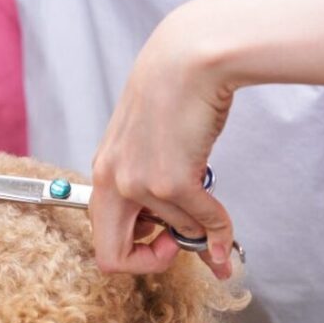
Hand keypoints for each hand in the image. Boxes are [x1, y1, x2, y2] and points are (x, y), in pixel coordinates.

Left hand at [90, 1, 236, 278]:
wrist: (189, 59)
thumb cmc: (173, 96)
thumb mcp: (150, 147)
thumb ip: (159, 190)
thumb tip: (192, 238)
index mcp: (103, 173)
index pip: (100, 240)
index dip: (132, 252)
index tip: (160, 237)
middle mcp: (112, 181)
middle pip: (111, 256)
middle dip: (149, 262)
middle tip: (176, 246)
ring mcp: (139, 183)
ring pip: (170, 235)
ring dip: (195, 232)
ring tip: (208, 211)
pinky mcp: (171, 180)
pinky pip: (200, 221)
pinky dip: (219, 227)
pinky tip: (223, 220)